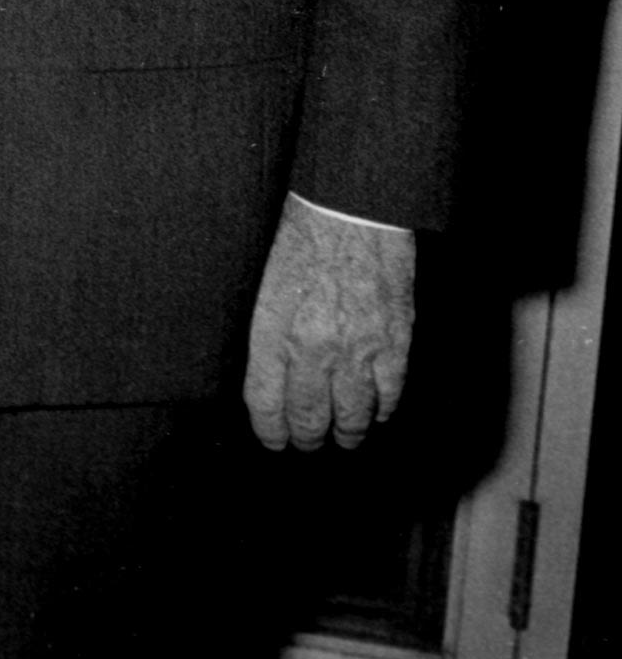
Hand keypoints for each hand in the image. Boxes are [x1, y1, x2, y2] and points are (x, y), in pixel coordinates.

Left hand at [244, 197, 415, 451]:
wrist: (350, 214)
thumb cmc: (300, 242)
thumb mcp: (264, 289)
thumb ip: (269, 336)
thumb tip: (273, 376)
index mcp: (273, 334)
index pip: (266, 402)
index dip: (270, 430)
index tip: (274, 440)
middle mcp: (314, 350)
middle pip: (310, 416)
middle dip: (307, 438)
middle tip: (307, 444)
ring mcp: (358, 350)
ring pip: (353, 414)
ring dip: (347, 432)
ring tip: (343, 437)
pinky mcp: (394, 343)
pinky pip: (389, 393)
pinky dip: (383, 409)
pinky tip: (377, 413)